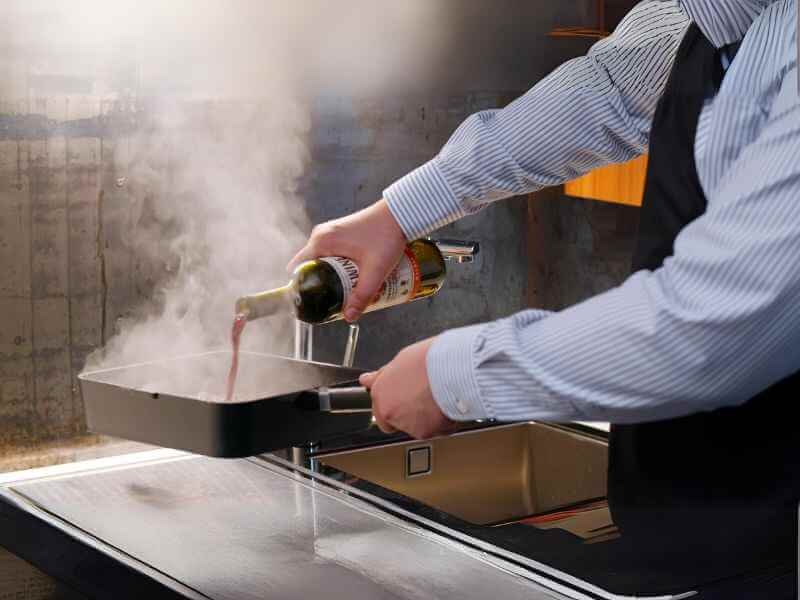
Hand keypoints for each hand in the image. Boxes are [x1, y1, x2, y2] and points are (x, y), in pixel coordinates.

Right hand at [288, 199, 406, 321]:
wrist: (400, 214)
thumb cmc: (386, 235)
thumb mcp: (374, 271)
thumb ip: (362, 296)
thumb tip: (349, 317)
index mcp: (321, 242)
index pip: (297, 269)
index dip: (302, 287)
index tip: (312, 301)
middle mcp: (321, 235)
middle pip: (310, 267)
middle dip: (321, 285)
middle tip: (334, 299)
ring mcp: (331, 232)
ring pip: (322, 261)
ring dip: (331, 276)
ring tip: (345, 290)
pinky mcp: (340, 233)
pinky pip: (331, 254)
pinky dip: (338, 267)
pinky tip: (352, 276)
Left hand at [360, 338, 456, 438]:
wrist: (451, 371)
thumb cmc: (429, 361)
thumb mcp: (400, 360)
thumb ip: (383, 376)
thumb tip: (367, 380)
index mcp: (380, 392)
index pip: (378, 407)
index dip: (393, 400)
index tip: (402, 395)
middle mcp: (390, 411)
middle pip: (393, 419)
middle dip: (405, 412)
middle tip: (421, 396)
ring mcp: (407, 424)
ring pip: (413, 425)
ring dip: (422, 416)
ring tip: (436, 397)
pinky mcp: (426, 432)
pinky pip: (432, 430)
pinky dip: (439, 422)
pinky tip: (445, 406)